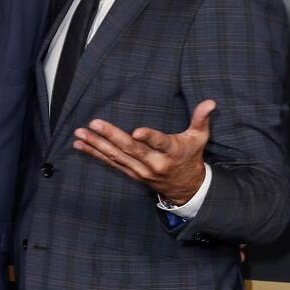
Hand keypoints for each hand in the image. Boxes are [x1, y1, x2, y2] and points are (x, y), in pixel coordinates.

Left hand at [73, 99, 215, 204]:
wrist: (185, 188)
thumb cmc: (191, 157)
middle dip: (110, 136)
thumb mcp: (199, 138)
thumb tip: (210, 102)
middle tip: (93, 124)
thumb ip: (201, 119)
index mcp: (172, 151)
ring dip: (96, 145)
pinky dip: (95, 154)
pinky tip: (81, 145)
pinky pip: (111, 163)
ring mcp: (140, 170)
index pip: (160, 143)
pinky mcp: (131, 173)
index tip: (136, 131)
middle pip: (130, 149)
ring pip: (116, 157)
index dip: (149, 138)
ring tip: (79, 134)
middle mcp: (154, 163)